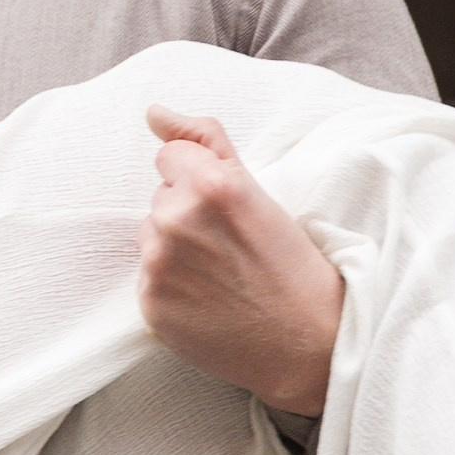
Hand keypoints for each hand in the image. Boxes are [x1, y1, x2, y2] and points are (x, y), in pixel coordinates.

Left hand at [136, 106, 343, 418]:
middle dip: (187, 214)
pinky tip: (205, 298)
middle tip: (231, 247)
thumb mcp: (259, 190)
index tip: (228, 208)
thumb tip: (154, 112)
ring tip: (220, 273)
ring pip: (150, 235)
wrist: (306, 342)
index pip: (170, 155)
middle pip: (160, 196)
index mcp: (212, 184)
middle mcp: (178, 219)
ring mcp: (159, 264)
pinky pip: (147, 277)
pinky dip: (170, 286)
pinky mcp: (149, 303)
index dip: (200, 180)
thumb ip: (204, 140)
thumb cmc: (290, 263)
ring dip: (174, 248)